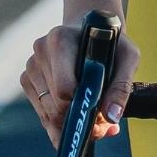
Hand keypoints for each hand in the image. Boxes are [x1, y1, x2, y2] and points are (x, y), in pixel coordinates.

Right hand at [20, 19, 140, 147]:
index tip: (101, 113)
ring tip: (96, 121)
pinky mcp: (28, 80)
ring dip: (72, 126)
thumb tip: (112, 116)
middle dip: (79, 122)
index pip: (64, 88)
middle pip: (55, 106)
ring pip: (48, 115)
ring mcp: (32, 67)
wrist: (93, 30)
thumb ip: (122, 85)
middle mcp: (41, 51)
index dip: (82, 105)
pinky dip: (61, 124)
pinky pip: (42, 115)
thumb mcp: (128, 56)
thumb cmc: (111, 42)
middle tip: (103, 127)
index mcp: (60, 39)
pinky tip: (80, 115)